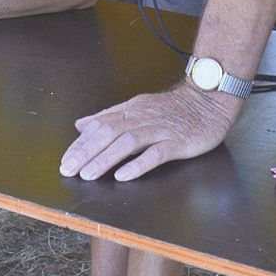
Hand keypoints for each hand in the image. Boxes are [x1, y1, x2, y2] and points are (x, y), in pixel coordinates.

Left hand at [59, 83, 242, 181]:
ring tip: (89, 174)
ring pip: (128, 143)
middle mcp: (142, 119)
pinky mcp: (178, 142)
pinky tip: (124, 175)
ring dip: (105, 159)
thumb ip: (109, 116)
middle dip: (86, 153)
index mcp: (131, 111)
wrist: (210, 100)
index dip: (80, 144)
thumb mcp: (137, 108)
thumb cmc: (174, 109)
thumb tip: (81, 124)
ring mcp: (160, 130)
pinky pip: (156, 153)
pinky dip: (138, 164)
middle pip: (108, 133)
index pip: (99, 126)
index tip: (65, 160)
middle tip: (68, 170)